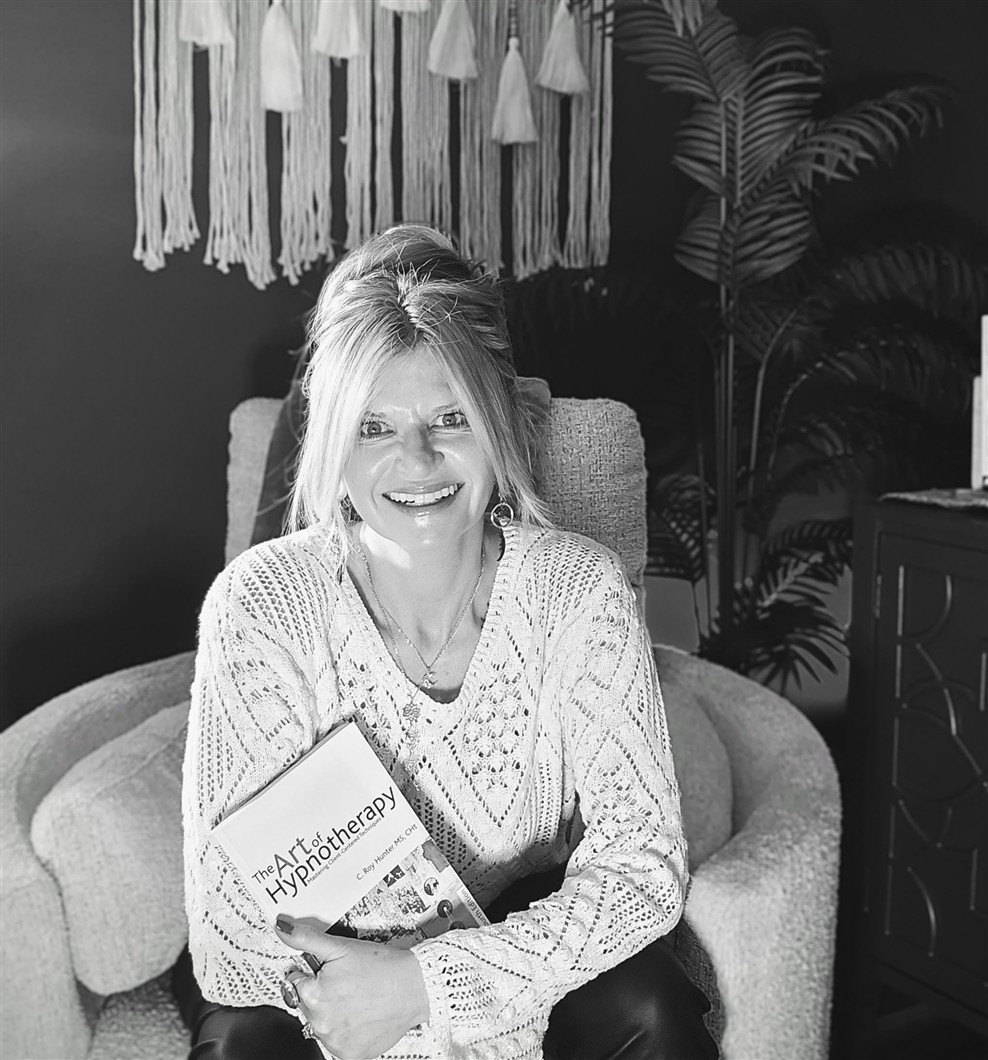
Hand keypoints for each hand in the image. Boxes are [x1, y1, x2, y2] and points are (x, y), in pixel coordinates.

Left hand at [275, 916, 429, 1058]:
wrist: (415, 987)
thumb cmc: (382, 966)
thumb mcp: (341, 946)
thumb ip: (306, 938)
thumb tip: (282, 929)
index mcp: (313, 995)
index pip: (295, 982)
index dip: (313, 972)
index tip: (332, 969)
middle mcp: (321, 1023)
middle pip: (307, 1004)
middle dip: (322, 992)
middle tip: (347, 982)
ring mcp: (335, 1041)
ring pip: (321, 1023)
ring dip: (332, 1012)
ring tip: (356, 997)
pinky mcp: (350, 1054)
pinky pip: (337, 1041)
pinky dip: (346, 1029)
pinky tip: (360, 1014)